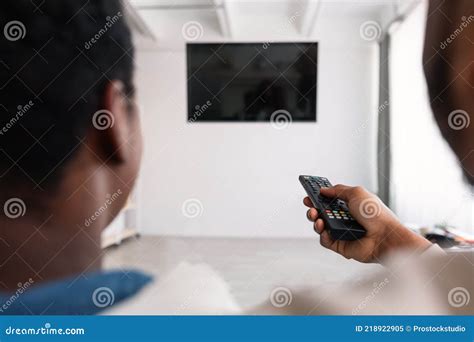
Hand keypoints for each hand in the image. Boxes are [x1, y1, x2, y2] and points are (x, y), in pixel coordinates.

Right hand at [304, 184, 431, 262]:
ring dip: (315, 220)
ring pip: (321, 226)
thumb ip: (338, 190)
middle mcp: (345, 218)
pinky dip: (322, 234)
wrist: (384, 236)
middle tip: (310, 205)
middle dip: (314, 208)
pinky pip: (325, 240)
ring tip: (317, 217)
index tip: (310, 194)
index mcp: (350, 205)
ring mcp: (342, 231)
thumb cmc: (376, 214)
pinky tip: (324, 229)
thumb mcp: (356, 193)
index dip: (319, 197)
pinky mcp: (340, 245)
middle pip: (323, 213)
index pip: (330, 200)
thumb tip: (324, 190)